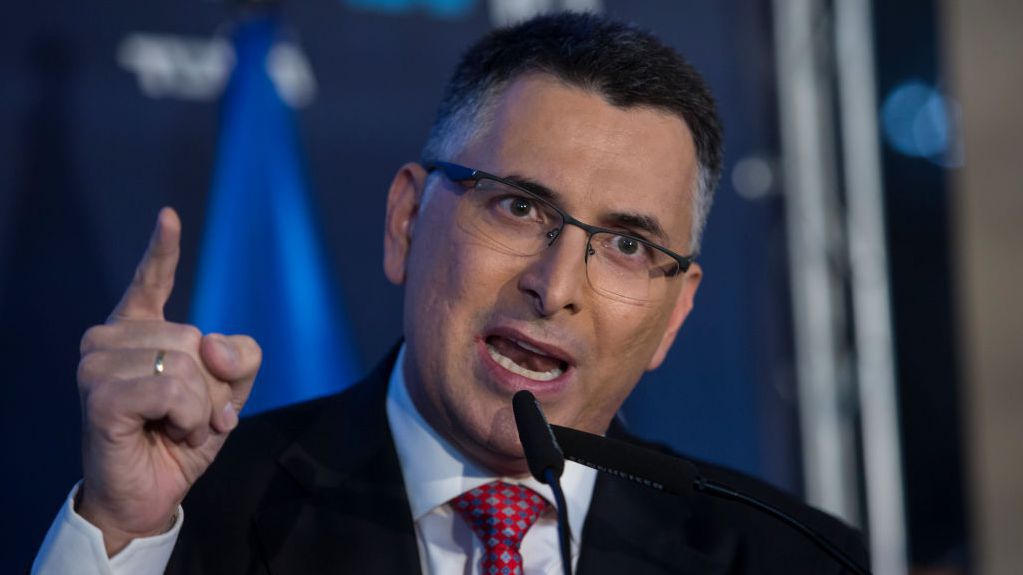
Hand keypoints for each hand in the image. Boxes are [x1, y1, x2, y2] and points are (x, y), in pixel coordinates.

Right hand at [75, 208, 261, 554]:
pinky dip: (188, 418)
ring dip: (199, 407)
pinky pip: (172, 390)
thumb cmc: (181, 439)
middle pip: (196, 338)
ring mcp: (97, 365)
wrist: (150, 494)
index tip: (169, 217)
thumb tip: (213, 346)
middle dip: (211, 387)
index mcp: (139, 332)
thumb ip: (240, 358)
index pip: (150, 281)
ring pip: (186, 364)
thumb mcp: (228, 393)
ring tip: (175, 427)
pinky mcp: (100, 395)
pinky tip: (170, 432)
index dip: (162, 250)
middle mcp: (110, 340)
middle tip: (189, 416)